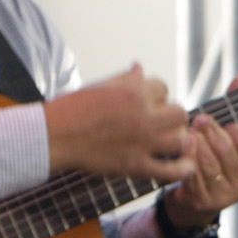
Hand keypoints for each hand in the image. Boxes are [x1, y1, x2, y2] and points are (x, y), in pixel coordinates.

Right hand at [43, 64, 194, 183]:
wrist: (54, 135)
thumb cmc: (72, 108)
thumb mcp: (100, 86)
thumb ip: (125, 78)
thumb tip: (139, 66)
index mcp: (134, 92)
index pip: (164, 88)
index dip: (156, 95)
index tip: (146, 103)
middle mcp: (143, 116)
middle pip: (179, 113)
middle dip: (171, 116)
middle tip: (158, 123)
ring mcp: (142, 143)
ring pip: (181, 140)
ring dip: (176, 139)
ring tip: (166, 142)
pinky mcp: (136, 166)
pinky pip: (171, 171)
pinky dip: (182, 170)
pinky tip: (184, 165)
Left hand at [158, 75, 237, 229]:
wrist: (194, 198)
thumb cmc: (212, 158)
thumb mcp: (225, 136)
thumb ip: (234, 108)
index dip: (235, 129)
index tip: (222, 120)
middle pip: (227, 150)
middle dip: (211, 131)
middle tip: (199, 119)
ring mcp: (223, 195)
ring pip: (208, 162)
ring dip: (196, 143)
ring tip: (187, 132)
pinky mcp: (202, 200)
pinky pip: (192, 175)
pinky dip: (184, 159)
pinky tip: (180, 147)